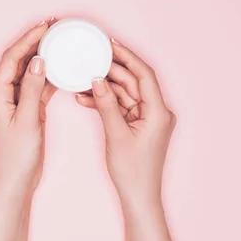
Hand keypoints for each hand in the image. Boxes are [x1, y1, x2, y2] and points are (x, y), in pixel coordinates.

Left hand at [0, 19, 56, 195]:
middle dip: (35, 42)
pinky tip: (61, 67)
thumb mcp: (27, 119)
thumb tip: (38, 60)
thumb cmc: (16, 155)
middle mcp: (3, 93)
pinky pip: (38, 86)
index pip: (12, 57)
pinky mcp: (27, 109)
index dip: (28, 39)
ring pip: (29, 71)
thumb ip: (32, 89)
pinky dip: (49, 75)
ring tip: (59, 41)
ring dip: (43, 56)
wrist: (16, 180)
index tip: (44, 26)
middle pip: (19, 60)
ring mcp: (15, 101)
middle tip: (54, 26)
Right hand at [75, 38, 176, 208]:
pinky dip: (104, 102)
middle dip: (110, 70)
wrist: (138, 196)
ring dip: (104, 87)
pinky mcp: (138, 124)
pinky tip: (85, 98)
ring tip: (81, 81)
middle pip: (133, 81)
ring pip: (124, 93)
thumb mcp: (116, 134)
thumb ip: (106, 104)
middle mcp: (156, 111)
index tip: (110, 44)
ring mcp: (147, 118)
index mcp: (158, 112)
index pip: (144, 75)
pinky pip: (120, 106)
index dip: (127, 56)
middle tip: (90, 59)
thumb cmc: (133, 171)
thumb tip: (97, 79)